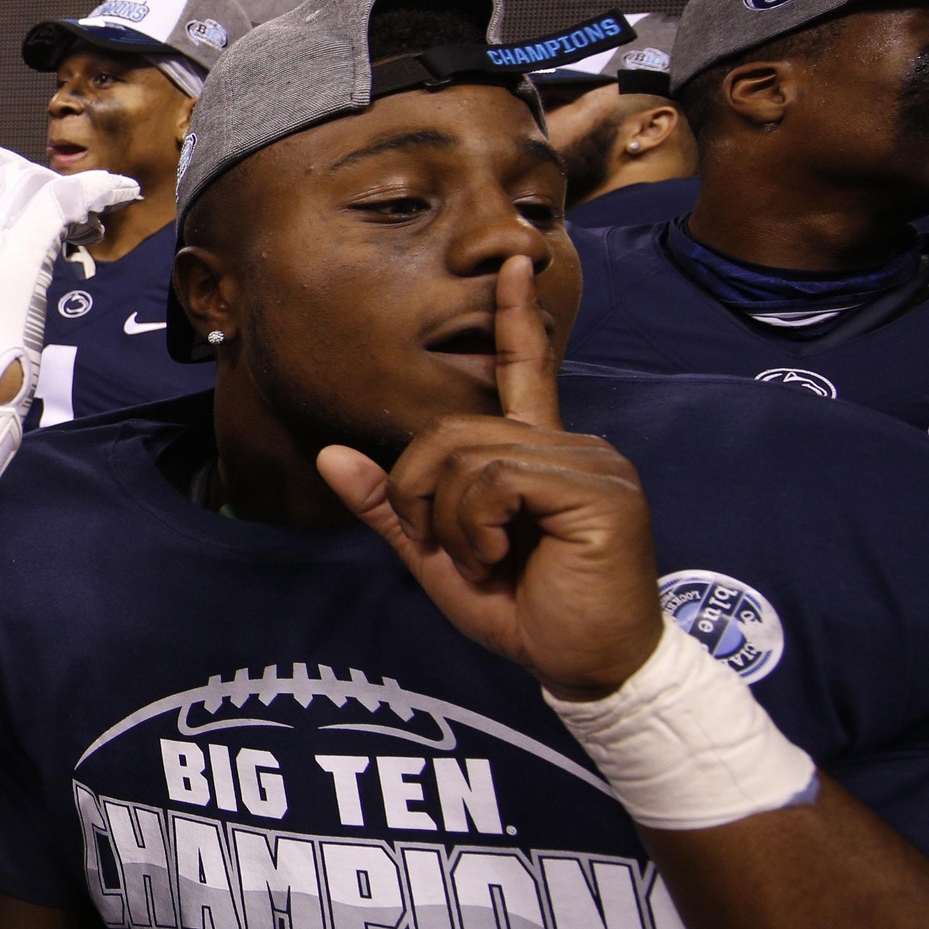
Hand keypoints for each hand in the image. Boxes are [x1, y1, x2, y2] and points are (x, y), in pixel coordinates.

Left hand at [315, 258, 662, 698]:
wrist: (587, 667)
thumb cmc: (526, 612)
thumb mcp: (441, 555)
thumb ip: (393, 505)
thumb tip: (329, 455)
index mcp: (539, 453)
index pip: (525, 370)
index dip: (515, 317)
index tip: (513, 262)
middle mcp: (571, 445)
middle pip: (451, 431)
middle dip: (423, 495)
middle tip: (456, 551)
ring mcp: (591, 463)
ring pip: (468, 457)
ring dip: (451, 522)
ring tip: (488, 561)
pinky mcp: (598, 491)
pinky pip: (497, 480)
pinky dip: (477, 527)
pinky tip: (505, 559)